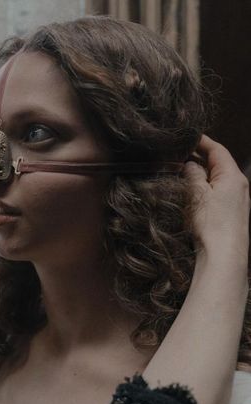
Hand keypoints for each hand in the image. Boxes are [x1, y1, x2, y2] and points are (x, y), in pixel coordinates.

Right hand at [184, 135, 249, 257]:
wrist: (224, 254)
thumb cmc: (212, 224)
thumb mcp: (196, 193)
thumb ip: (192, 174)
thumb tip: (188, 164)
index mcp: (232, 176)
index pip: (217, 150)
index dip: (201, 141)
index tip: (186, 137)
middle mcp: (238, 185)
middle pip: (218, 163)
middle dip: (198, 157)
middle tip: (177, 154)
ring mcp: (236, 199)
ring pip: (216, 178)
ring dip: (199, 173)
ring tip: (179, 172)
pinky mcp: (231, 212)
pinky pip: (216, 192)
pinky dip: (203, 187)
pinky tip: (190, 192)